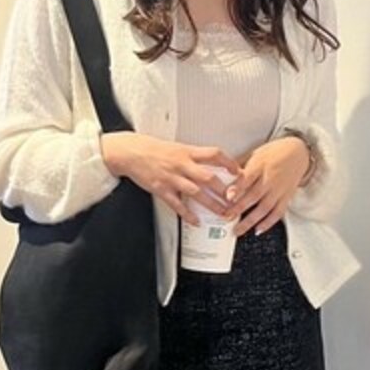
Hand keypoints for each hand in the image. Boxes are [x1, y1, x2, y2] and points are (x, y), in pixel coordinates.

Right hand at [100, 132, 241, 225]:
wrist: (130, 152)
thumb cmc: (152, 149)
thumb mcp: (176, 147)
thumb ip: (193, 156)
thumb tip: (210, 163)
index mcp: (187, 151)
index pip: (214, 154)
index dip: (229, 162)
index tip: (238, 172)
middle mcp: (182, 164)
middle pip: (209, 178)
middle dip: (225, 190)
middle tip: (236, 200)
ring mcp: (172, 178)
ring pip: (197, 193)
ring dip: (212, 205)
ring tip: (223, 213)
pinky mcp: (161, 189)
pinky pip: (177, 204)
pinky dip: (188, 214)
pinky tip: (196, 221)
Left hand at [224, 136, 311, 236]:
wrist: (299, 152)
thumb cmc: (274, 152)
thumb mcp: (255, 153)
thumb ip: (240, 165)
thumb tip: (222, 175)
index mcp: (260, 165)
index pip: (248, 178)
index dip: (238, 188)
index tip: (228, 197)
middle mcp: (270, 178)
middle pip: (254, 195)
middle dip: (239, 208)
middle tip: (227, 217)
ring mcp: (279, 189)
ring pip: (265, 207)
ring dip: (251, 220)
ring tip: (239, 230)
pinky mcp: (286, 197)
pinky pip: (278, 212)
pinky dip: (268, 222)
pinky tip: (258, 229)